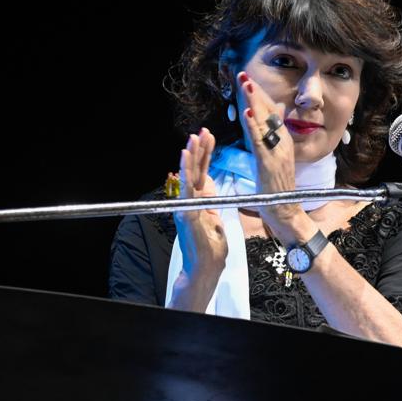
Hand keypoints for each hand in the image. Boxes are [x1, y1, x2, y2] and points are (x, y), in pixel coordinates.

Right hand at [171, 128, 226, 298]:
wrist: (205, 269)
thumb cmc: (210, 249)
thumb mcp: (215, 221)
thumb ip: (211, 203)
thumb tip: (210, 187)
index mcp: (198, 202)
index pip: (202, 173)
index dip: (205, 155)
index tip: (209, 137)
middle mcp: (189, 202)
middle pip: (195, 171)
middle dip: (199, 150)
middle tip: (202, 131)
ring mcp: (186, 207)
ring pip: (188, 177)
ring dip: (190, 156)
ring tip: (192, 138)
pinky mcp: (186, 213)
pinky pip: (186, 190)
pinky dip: (185, 173)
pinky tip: (185, 158)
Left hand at [235, 71, 304, 236]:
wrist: (286, 212)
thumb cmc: (277, 189)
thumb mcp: (274, 160)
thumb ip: (270, 142)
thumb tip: (267, 124)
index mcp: (283, 142)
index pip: (271, 113)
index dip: (259, 95)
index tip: (248, 79)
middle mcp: (282, 143)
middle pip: (268, 112)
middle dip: (255, 92)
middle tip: (243, 74)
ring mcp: (277, 153)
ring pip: (264, 122)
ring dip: (254, 102)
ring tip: (245, 84)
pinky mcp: (269, 164)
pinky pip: (260, 142)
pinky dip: (253, 126)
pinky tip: (247, 112)